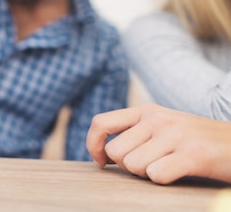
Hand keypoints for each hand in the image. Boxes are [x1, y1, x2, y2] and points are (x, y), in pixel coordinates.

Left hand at [86, 103, 230, 183]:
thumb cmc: (197, 141)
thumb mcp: (163, 127)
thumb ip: (135, 133)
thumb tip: (103, 154)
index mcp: (146, 110)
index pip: (101, 123)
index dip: (93, 145)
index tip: (102, 163)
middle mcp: (157, 118)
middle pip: (115, 153)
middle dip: (129, 167)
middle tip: (154, 164)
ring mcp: (175, 135)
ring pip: (133, 166)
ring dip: (148, 174)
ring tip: (171, 166)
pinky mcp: (192, 154)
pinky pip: (156, 175)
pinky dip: (164, 180)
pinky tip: (181, 172)